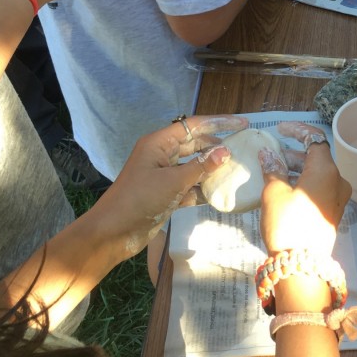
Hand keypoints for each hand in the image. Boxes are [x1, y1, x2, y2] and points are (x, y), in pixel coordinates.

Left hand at [98, 115, 247, 257]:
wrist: (112, 233)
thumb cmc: (140, 199)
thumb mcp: (173, 181)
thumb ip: (201, 166)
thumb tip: (226, 152)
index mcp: (159, 143)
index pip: (194, 125)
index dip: (219, 123)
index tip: (243, 123)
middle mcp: (162, 155)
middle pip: (195, 144)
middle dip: (217, 146)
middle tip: (243, 148)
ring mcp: (163, 175)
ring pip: (193, 165)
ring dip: (212, 168)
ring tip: (237, 169)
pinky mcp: (166, 194)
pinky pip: (190, 185)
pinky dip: (203, 188)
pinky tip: (221, 192)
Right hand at [260, 122, 350, 256]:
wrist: (302, 266)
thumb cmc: (288, 223)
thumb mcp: (274, 193)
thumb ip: (273, 169)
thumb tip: (269, 154)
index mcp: (326, 170)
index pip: (315, 139)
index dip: (297, 130)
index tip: (280, 129)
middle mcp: (338, 181)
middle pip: (317, 157)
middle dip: (294, 152)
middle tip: (273, 153)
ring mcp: (338, 198)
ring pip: (318, 173)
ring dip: (298, 168)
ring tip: (275, 170)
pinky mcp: (333, 212)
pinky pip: (320, 188)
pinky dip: (304, 182)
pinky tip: (284, 187)